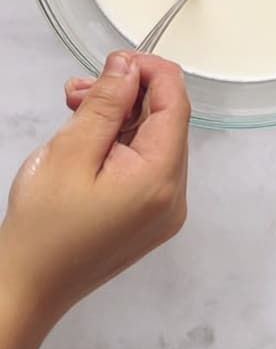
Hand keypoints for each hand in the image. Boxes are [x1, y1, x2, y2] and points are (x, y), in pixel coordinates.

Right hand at [0, 51, 189, 327]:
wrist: (26, 289)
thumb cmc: (41, 229)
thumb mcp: (69, 152)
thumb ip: (105, 104)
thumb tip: (129, 66)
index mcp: (161, 180)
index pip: (176, 106)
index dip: (151, 72)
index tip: (116, 59)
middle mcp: (174, 196)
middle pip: (165, 123)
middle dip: (127, 95)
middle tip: (79, 87)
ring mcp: (163, 211)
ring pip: (152, 142)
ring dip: (118, 118)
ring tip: (73, 107)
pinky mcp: (148, 218)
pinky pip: (144, 166)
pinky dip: (119, 144)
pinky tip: (86, 137)